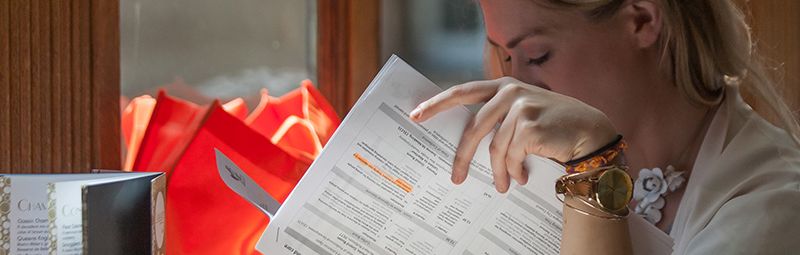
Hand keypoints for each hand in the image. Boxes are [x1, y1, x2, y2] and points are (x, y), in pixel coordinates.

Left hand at [410, 77, 616, 192]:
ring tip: (502, 185)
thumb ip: (498, 116)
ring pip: (494, 148)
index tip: (416, 115)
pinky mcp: (530, 125)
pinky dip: (514, 171)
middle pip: (473, 127)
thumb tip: (466, 139)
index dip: (437, 103)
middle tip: (455, 177)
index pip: (462, 91)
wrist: (591, 131)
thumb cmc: (554, 125)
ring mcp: (520, 106)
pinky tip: (521, 177)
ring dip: (497, 172)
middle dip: (462, 156)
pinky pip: (511, 156)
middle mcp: (510, 91)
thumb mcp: (523, 111)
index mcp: (503, 85)